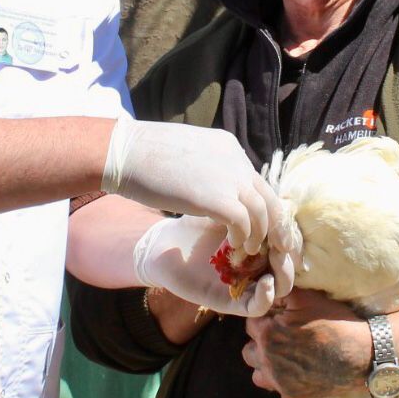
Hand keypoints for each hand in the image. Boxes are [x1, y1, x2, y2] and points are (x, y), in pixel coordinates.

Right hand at [101, 118, 279, 253]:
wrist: (124, 152)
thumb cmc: (142, 152)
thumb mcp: (186, 153)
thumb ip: (205, 166)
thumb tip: (206, 179)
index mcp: (228, 148)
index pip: (255, 179)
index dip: (257, 204)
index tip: (255, 223)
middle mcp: (236, 160)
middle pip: (268, 195)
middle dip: (273, 223)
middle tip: (272, 243)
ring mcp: (229, 178)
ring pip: (261, 212)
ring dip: (258, 235)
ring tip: (249, 250)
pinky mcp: (217, 198)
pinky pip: (243, 224)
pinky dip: (242, 238)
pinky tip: (233, 247)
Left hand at [133, 215, 286, 317]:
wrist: (164, 246)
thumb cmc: (193, 227)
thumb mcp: (222, 212)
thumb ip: (245, 208)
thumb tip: (270, 197)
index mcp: (258, 244)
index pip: (287, 244)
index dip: (291, 236)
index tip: (284, 226)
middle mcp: (256, 265)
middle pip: (287, 265)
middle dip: (290, 255)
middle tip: (281, 245)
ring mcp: (245, 284)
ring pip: (279, 288)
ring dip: (284, 275)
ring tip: (275, 261)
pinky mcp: (230, 302)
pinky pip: (256, 307)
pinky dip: (266, 296)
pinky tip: (265, 282)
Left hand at [242, 290, 371, 397]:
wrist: (362, 353)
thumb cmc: (334, 322)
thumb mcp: (306, 297)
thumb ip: (280, 293)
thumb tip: (267, 289)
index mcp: (267, 334)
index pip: (251, 324)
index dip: (265, 319)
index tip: (278, 319)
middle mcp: (267, 360)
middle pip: (249, 350)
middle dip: (261, 342)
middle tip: (280, 337)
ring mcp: (279, 381)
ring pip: (257, 373)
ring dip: (265, 364)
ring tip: (283, 356)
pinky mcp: (292, 394)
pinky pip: (276, 388)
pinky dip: (283, 380)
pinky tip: (297, 370)